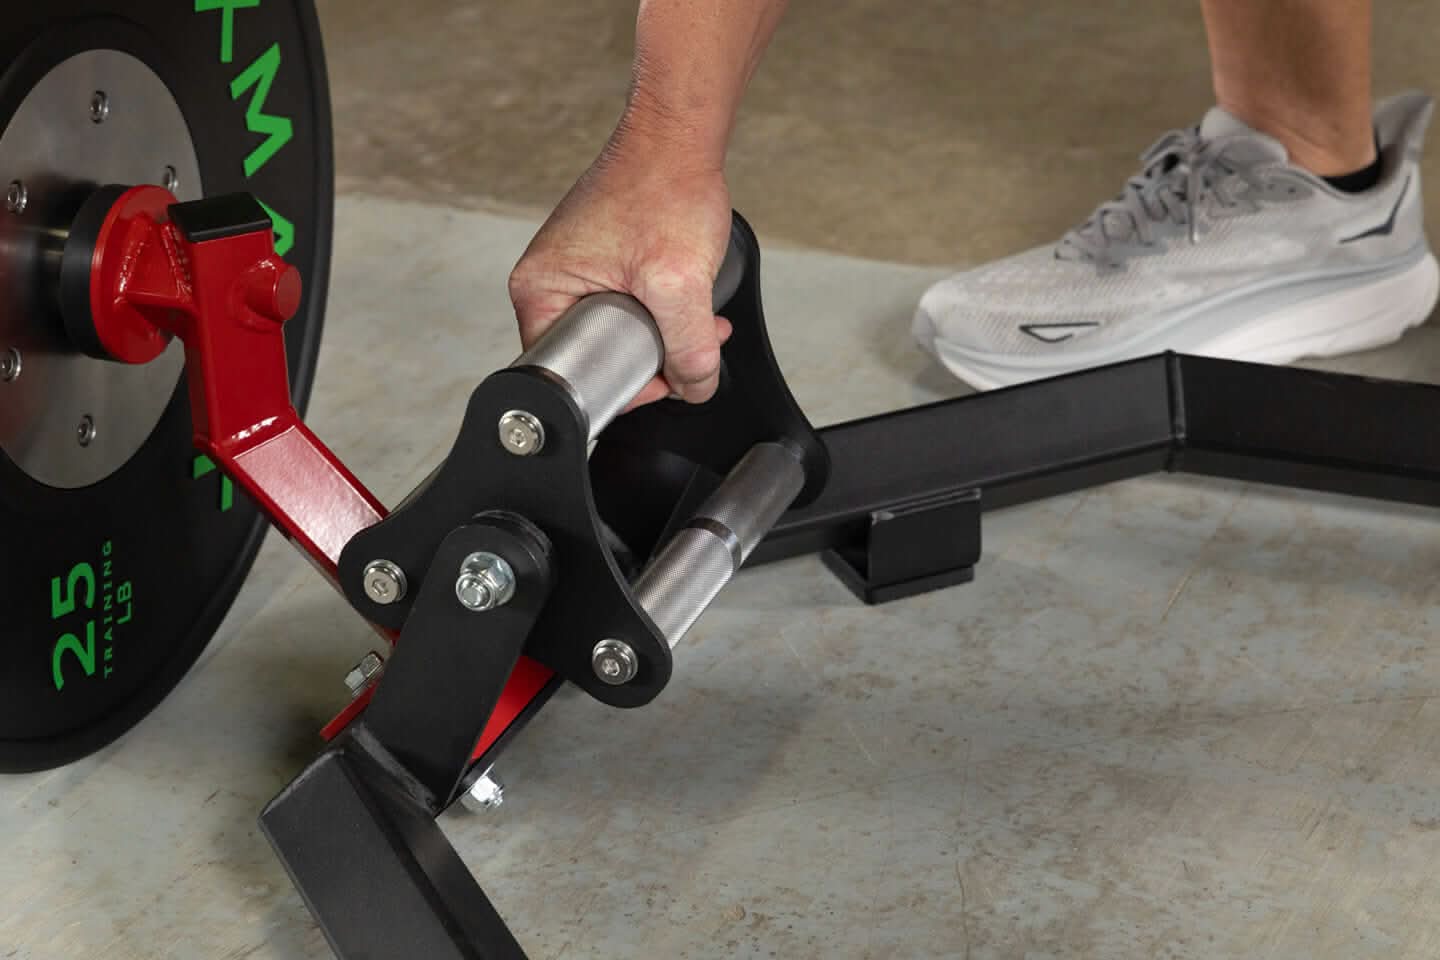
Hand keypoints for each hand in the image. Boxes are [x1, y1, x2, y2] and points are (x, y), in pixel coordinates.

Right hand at [509, 134, 734, 405]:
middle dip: (650, 358)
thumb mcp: (679, 282)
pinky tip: (691, 302)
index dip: (620, 384)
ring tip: (694, 316)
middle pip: (597, 355)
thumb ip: (687, 348)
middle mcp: (548, 280)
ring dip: (665, 336)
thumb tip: (693, 386)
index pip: (569, 371)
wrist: (680, 138)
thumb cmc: (663, 186)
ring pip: (621, 333)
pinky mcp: (602, 261)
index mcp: (540, 288)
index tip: (656, 376)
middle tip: (682, 344)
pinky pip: (631, 308)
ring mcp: (576, 269)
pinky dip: (665, 312)